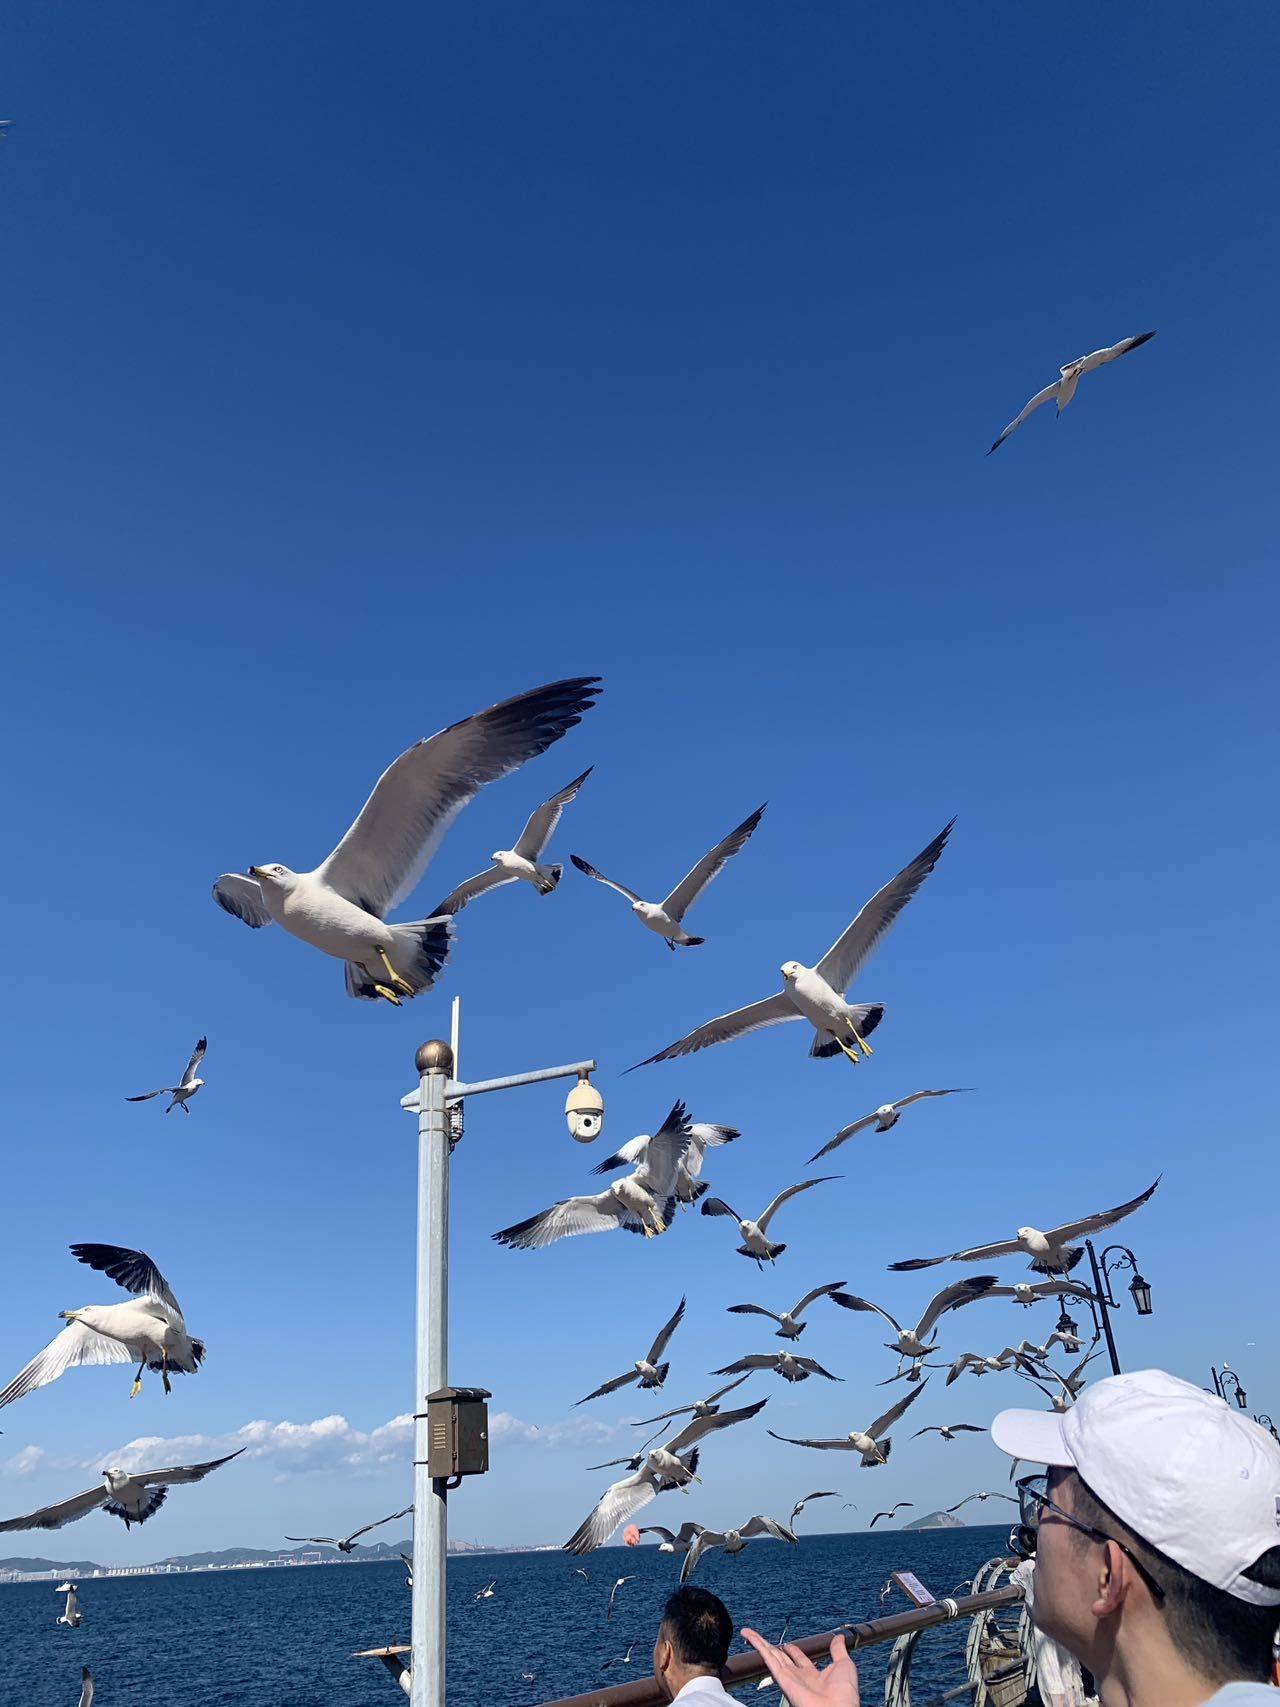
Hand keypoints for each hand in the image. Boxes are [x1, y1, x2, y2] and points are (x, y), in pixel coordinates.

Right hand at [740, 1630, 859, 1706]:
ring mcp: (790, 1679)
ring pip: (771, 1656)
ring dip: (758, 1643)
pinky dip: (759, 1648)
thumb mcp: (844, 1666)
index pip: (800, 1660)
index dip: (793, 1651)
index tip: (787, 1644)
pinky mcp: (783, 1680)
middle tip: (758, 1637)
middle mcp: (799, 1678)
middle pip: (781, 1657)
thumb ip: (838, 1651)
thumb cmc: (845, 1695)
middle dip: (770, 1647)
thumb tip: (839, 1637)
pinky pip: (769, 1660)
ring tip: (747, 1632)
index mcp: (814, 1676)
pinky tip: (752, 1638)